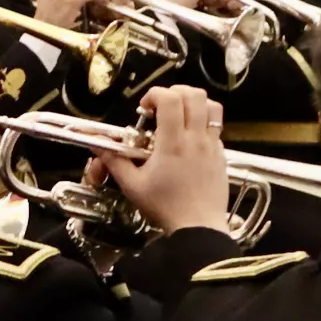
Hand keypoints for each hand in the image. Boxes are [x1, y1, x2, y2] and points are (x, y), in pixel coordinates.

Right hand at [104, 85, 230, 235]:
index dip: (155, 94)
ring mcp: (212, 146)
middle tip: (161, 106)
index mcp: (173, 143)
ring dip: (194, 103)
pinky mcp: (222, 155)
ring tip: (180, 114)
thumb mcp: (133, 186)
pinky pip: (217, 127)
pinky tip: (189, 139)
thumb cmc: (166, 208)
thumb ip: (115, 162)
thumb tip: (98, 146)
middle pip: (194, 95)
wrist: (198, 228)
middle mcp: (196, 139)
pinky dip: (203, 123)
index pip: (170, 99)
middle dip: (175, 92)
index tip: (144, 107)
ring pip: (212, 106)